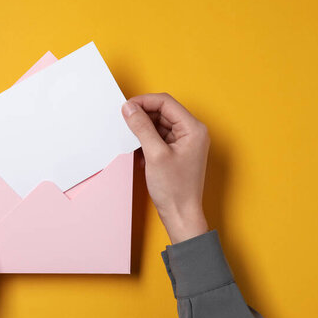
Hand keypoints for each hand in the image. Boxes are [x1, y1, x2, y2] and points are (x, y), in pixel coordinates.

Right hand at [122, 93, 209, 243]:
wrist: (181, 215)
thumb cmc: (175, 190)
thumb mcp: (154, 154)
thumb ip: (142, 128)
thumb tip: (129, 108)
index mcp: (193, 129)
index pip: (166, 102)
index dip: (144, 101)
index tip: (126, 107)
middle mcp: (192, 132)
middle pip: (163, 112)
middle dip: (142, 115)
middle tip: (124, 121)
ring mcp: (185, 142)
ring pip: (159, 125)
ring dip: (144, 130)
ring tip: (131, 140)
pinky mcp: (177, 152)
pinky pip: (159, 137)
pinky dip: (147, 141)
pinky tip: (139, 153)